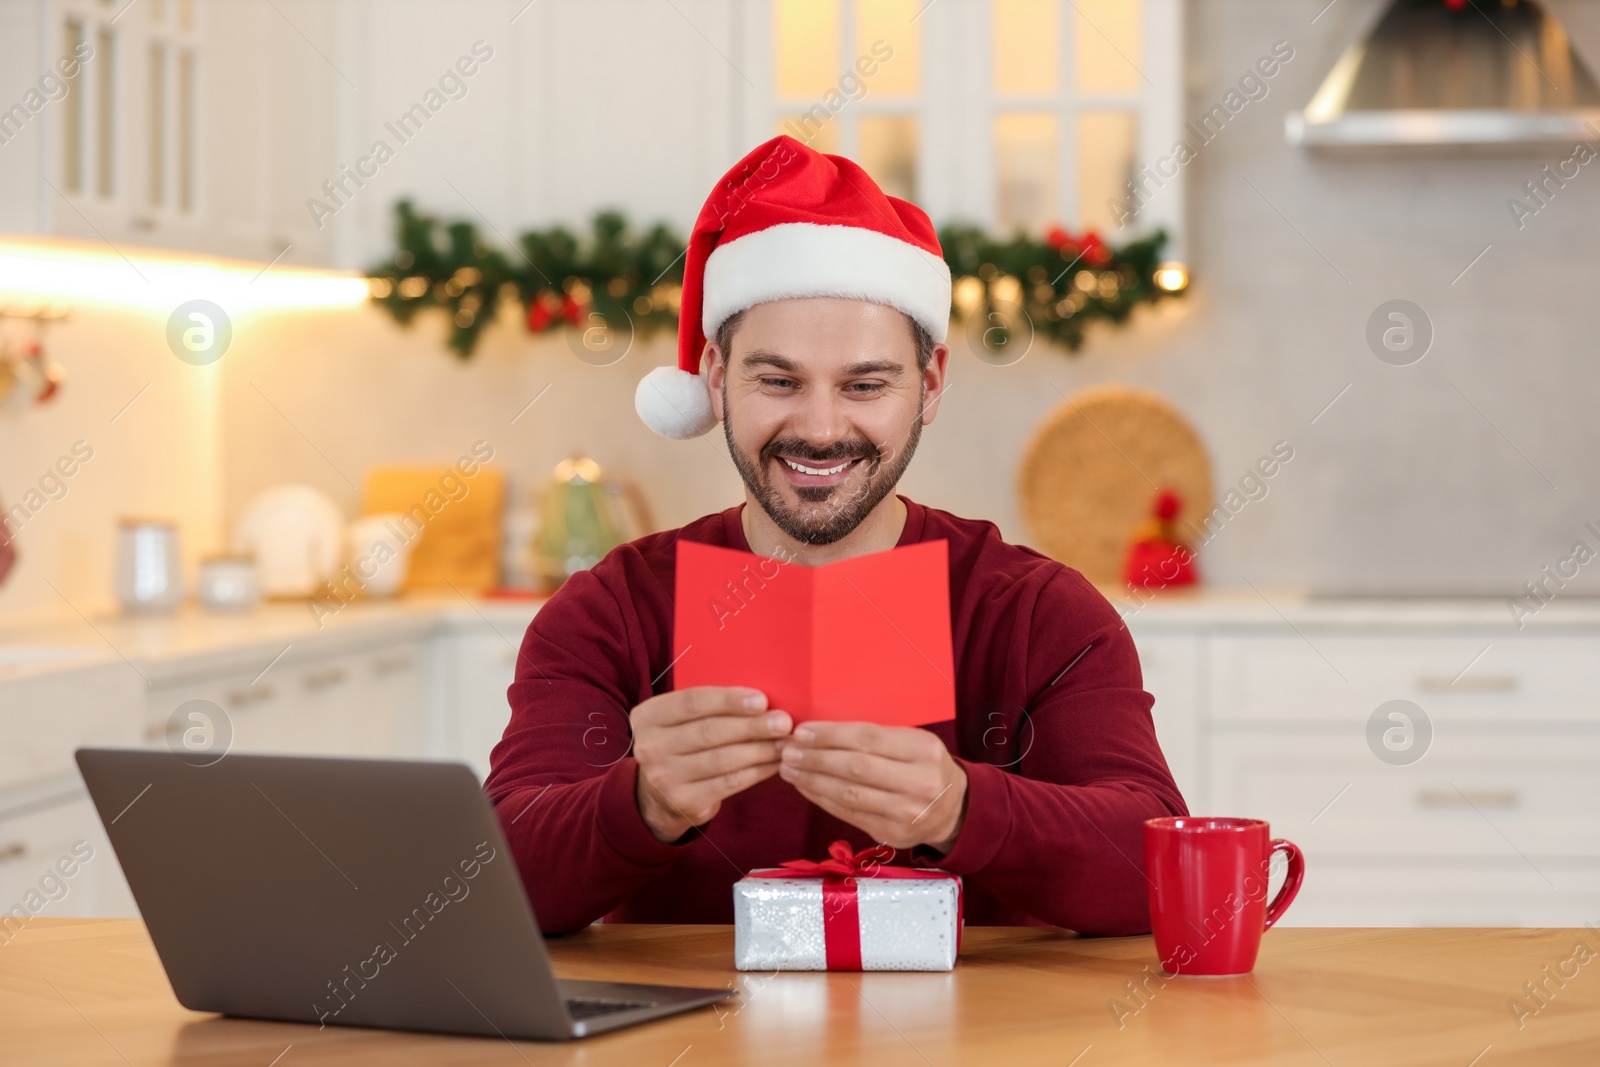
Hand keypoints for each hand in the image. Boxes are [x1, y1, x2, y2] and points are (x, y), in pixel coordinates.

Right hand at [631, 686, 791, 842]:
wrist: (658, 794)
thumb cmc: (682, 743)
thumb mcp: (681, 720)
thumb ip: (710, 707)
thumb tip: (762, 701)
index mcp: (649, 717)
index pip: (692, 702)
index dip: (729, 700)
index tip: (762, 700)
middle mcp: (651, 747)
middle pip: (710, 732)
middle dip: (752, 726)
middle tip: (783, 722)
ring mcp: (665, 778)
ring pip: (723, 760)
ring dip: (760, 750)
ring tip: (784, 742)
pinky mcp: (685, 802)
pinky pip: (729, 783)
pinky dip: (757, 771)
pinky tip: (774, 762)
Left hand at [777, 722, 967, 852]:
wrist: (955, 808)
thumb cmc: (924, 766)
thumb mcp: (913, 742)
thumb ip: (876, 738)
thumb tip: (821, 730)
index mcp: (923, 750)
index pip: (869, 739)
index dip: (831, 735)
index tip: (803, 731)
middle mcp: (919, 783)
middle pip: (856, 768)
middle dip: (816, 758)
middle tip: (787, 750)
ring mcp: (906, 813)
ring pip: (849, 795)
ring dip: (812, 781)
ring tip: (789, 769)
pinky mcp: (893, 834)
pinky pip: (849, 815)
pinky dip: (822, 799)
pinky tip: (806, 787)